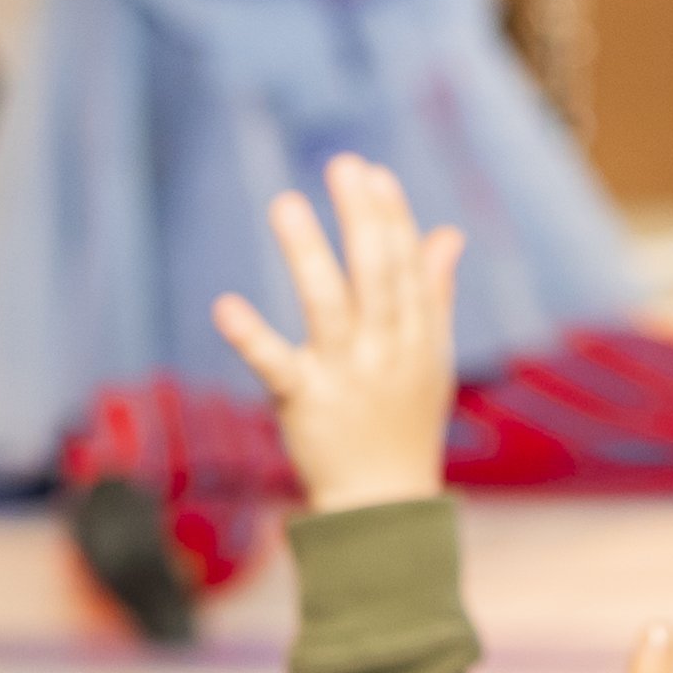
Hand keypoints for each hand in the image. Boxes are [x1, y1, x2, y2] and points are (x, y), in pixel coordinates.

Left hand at [214, 153, 460, 514]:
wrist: (383, 506)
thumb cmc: (405, 425)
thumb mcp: (431, 359)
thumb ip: (436, 294)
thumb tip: (448, 234)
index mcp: (418, 338)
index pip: (407, 267)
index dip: (392, 218)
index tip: (373, 174)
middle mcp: (387, 351)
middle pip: (377, 275)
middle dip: (361, 218)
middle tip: (341, 165)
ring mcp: (346, 376)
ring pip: (328, 306)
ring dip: (307, 252)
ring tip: (284, 204)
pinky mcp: (306, 403)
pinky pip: (276, 366)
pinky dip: (251, 336)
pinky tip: (225, 305)